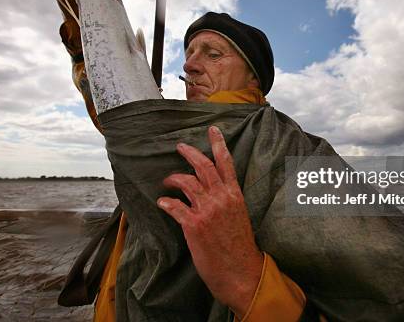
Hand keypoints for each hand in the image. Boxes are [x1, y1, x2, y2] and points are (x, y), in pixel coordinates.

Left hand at [157, 126, 263, 317]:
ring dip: (173, 178)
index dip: (218, 144)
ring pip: (187, 182)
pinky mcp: (194, 225)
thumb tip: (213, 194)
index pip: (226, 163)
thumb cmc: (240, 248)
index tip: (213, 130)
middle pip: (203, 166)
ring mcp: (207, 211)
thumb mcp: (239, 217)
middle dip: (190, 153)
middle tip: (180, 147)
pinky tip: (162, 202)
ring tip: (167, 180)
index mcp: (235, 195)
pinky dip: (166, 202)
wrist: (241, 273)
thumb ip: (227, 202)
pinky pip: (175, 206)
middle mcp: (221, 199)